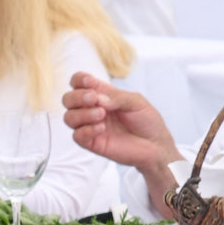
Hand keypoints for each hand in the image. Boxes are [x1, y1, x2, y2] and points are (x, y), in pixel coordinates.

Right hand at [62, 73, 179, 171]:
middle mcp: (92, 109)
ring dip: (82, 114)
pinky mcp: (92, 143)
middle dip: (78, 97)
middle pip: (68, 99)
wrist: (155, 144)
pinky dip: (86, 130)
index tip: (90, 82)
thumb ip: (117, 97)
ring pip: (69, 118)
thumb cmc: (146, 120)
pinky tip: (101, 128)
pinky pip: (77, 136)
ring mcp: (90, 126)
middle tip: (94, 99)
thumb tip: (97, 98)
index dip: (79, 80)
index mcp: (101, 94)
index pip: (78, 83)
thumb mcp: (136, 101)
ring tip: (102, 115)